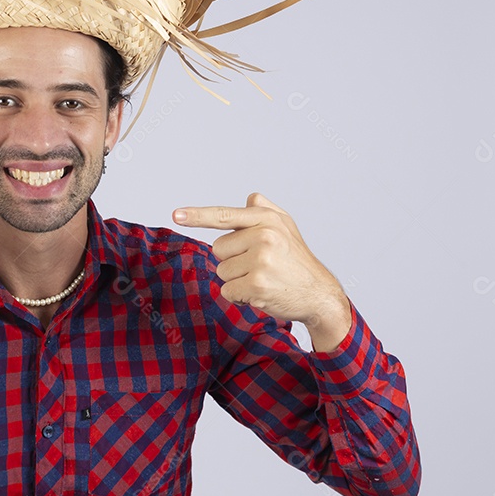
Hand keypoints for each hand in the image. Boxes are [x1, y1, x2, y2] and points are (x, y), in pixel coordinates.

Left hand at [173, 193, 349, 350]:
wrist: (319, 294)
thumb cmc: (297, 261)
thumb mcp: (287, 228)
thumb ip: (265, 211)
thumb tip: (249, 199)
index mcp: (267, 219)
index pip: (225, 216)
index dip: (197, 216)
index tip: (176, 215)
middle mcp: (264, 235)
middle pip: (218, 249)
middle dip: (233, 260)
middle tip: (260, 266)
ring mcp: (261, 259)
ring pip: (221, 271)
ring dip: (237, 280)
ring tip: (263, 279)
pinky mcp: (257, 283)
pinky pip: (227, 291)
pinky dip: (239, 296)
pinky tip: (262, 293)